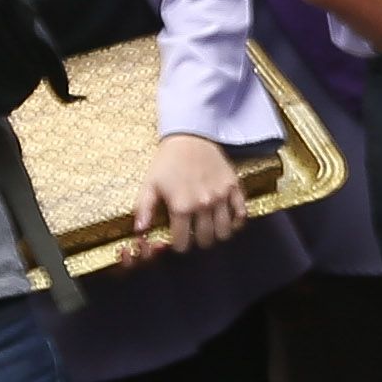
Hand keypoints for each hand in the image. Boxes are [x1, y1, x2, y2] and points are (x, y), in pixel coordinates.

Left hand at [134, 133, 244, 253]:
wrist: (189, 135)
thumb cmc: (168, 160)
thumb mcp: (150, 184)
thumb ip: (144, 210)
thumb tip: (140, 232)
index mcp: (182, 206)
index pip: (183, 241)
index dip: (179, 246)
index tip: (179, 242)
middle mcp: (203, 204)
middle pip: (206, 239)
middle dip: (199, 242)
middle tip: (195, 236)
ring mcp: (221, 196)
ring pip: (225, 231)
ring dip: (217, 235)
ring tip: (211, 230)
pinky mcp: (234, 187)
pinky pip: (241, 212)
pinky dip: (237, 221)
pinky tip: (229, 221)